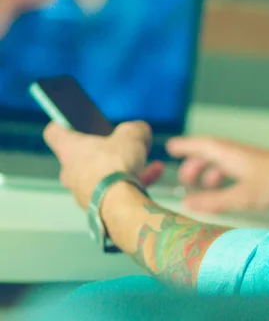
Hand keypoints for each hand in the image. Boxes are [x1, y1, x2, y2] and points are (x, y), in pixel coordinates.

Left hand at [43, 121, 164, 209]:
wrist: (121, 205)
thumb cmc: (116, 167)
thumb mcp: (132, 134)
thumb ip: (135, 128)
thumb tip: (140, 130)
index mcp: (70, 149)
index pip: (54, 132)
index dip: (64, 123)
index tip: (74, 120)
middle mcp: (70, 172)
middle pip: (82, 154)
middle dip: (104, 148)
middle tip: (120, 142)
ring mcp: (83, 192)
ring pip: (102, 173)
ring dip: (122, 165)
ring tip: (144, 159)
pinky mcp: (98, 207)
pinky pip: (115, 189)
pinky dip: (132, 181)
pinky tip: (153, 173)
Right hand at [165, 136, 268, 213]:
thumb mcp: (242, 195)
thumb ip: (214, 201)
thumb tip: (186, 203)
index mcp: (232, 154)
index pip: (202, 145)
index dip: (185, 146)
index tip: (170, 147)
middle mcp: (240, 154)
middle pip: (211, 152)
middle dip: (195, 162)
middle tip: (183, 177)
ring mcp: (252, 161)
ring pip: (224, 161)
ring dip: (210, 170)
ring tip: (203, 185)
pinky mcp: (262, 170)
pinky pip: (235, 169)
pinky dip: (225, 177)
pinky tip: (229, 189)